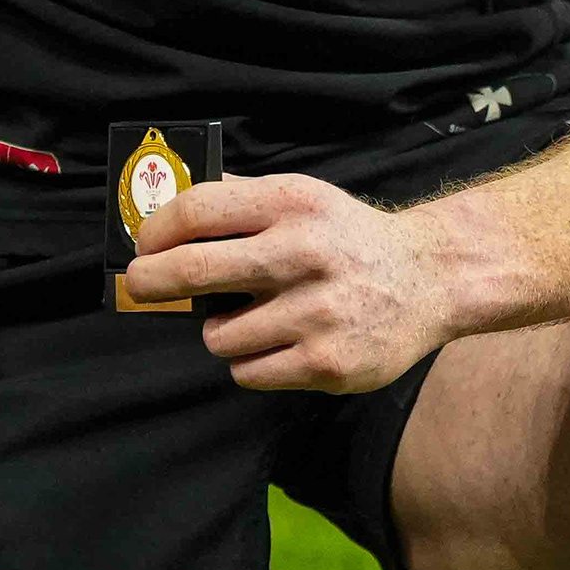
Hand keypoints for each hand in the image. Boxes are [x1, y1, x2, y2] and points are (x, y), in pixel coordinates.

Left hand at [121, 172, 456, 393]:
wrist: (429, 279)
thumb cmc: (348, 238)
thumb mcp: (304, 198)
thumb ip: (242, 201)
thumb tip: (165, 216)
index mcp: (292, 204)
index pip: (199, 210)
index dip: (156, 231)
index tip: (142, 246)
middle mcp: (303, 253)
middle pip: (195, 270)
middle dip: (151, 281)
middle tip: (140, 286)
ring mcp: (316, 312)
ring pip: (218, 335)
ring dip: (218, 330)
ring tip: (248, 319)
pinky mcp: (326, 363)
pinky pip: (248, 372)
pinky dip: (249, 362)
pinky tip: (276, 344)